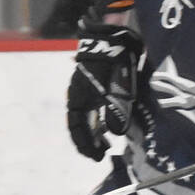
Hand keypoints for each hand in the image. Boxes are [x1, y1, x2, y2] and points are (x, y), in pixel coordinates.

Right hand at [66, 25, 139, 160]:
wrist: (110, 37)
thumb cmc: (113, 63)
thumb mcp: (117, 89)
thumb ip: (117, 112)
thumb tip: (115, 132)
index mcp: (79, 99)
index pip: (77, 128)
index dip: (86, 145)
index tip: (97, 157)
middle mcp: (78, 96)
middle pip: (80, 124)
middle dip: (90, 141)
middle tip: (102, 152)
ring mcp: (85, 89)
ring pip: (86, 116)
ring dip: (94, 130)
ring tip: (106, 140)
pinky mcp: (93, 83)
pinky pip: (91, 107)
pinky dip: (98, 118)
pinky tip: (108, 121)